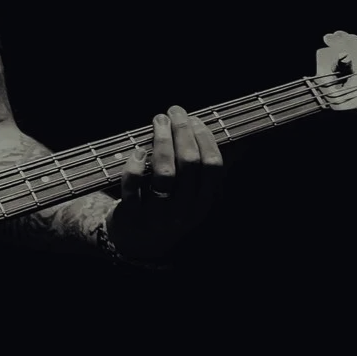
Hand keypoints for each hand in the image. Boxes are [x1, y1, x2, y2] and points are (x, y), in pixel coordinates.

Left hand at [108, 105, 223, 255]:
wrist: (137, 244)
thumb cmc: (167, 209)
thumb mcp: (191, 198)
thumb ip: (203, 172)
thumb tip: (225, 135)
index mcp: (202, 203)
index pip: (212, 166)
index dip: (204, 138)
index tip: (194, 119)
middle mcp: (183, 210)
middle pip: (189, 164)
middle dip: (182, 131)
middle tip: (174, 111)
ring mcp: (157, 214)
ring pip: (164, 173)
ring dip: (161, 141)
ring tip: (158, 121)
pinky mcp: (131, 215)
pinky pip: (133, 187)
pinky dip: (136, 165)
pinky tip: (138, 150)